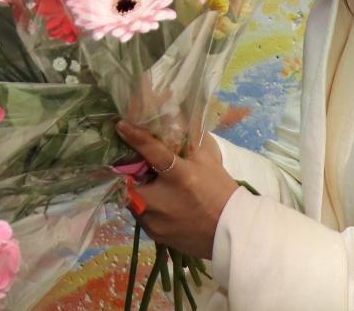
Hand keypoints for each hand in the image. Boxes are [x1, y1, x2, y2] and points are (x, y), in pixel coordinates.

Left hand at [118, 120, 238, 259]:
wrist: (231, 231)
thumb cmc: (220, 191)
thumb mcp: (208, 160)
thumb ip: (188, 140)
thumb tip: (172, 118)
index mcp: (181, 177)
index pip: (154, 153)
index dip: (136, 138)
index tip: (121, 126)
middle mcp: (164, 201)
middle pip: (131, 182)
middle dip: (131, 174)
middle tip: (139, 168)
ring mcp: (157, 221)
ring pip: (133, 200)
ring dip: (138, 191)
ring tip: (152, 187)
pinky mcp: (155, 235)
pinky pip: (141, 216)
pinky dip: (146, 208)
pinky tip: (160, 205)